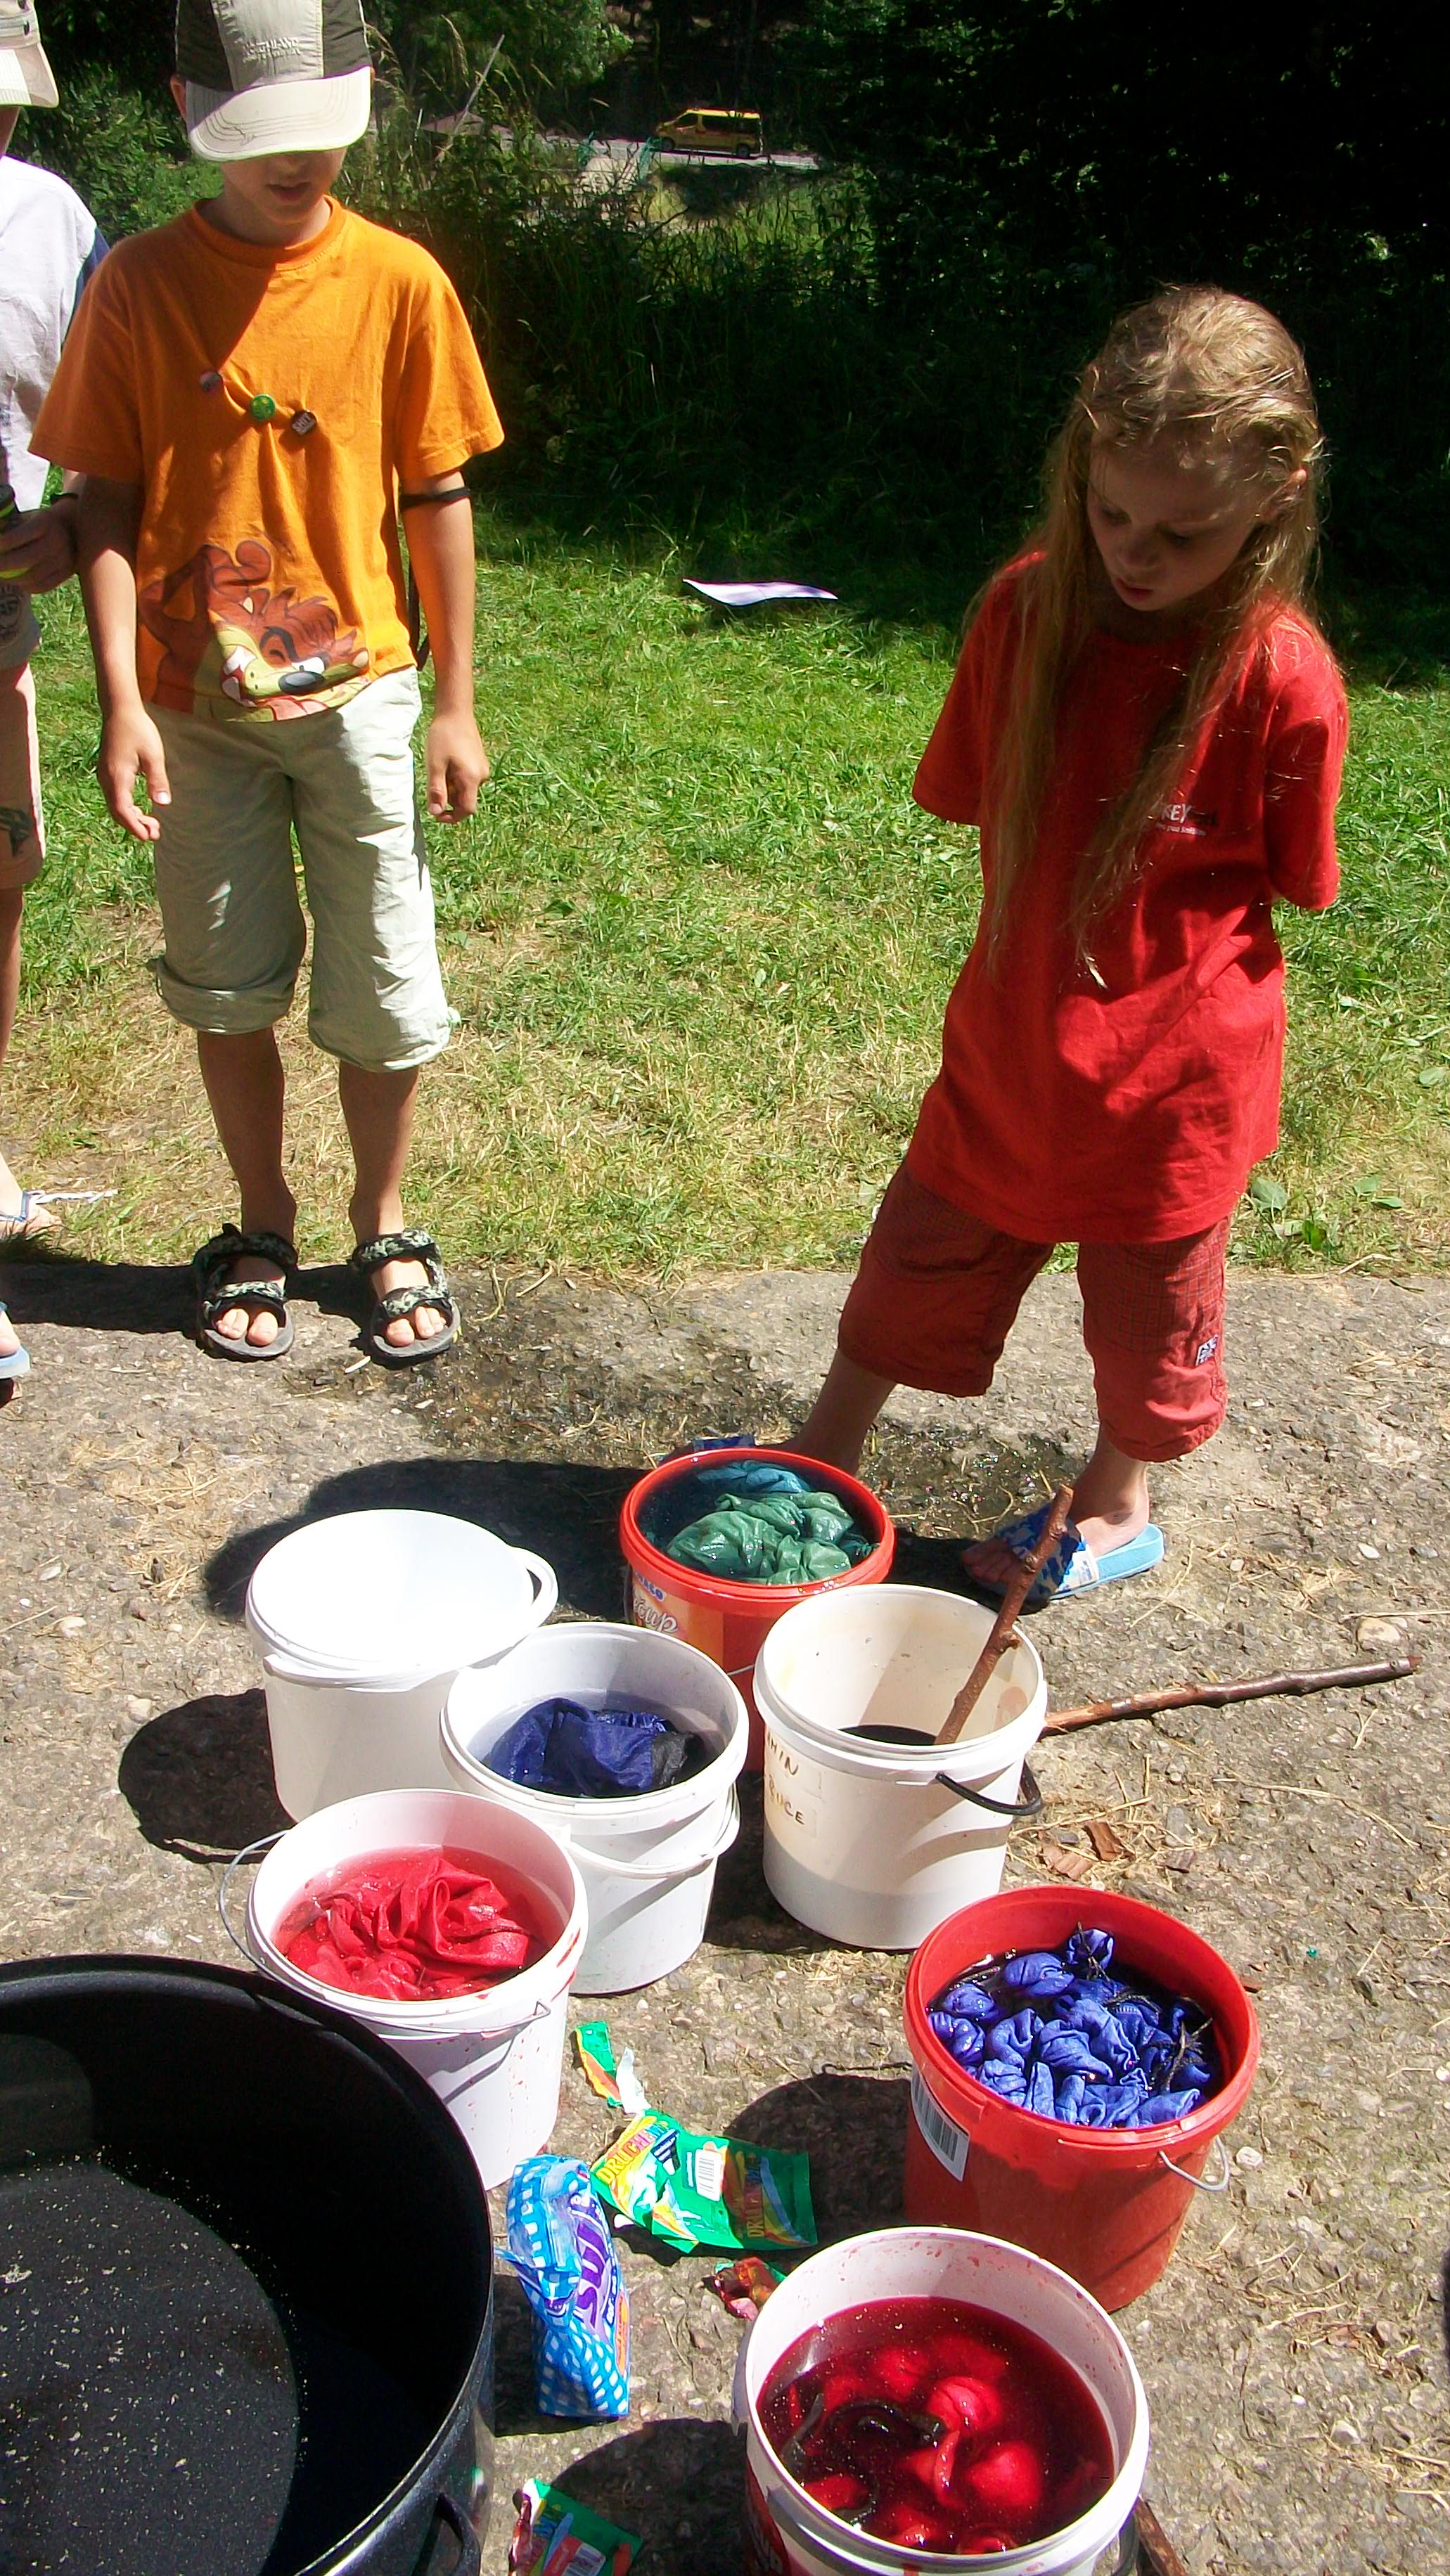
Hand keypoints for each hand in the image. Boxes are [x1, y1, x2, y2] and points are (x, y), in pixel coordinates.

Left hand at [0, 499, 77, 593]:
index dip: (3, 543)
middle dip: (4, 565)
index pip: (19, 535)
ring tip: (2, 577)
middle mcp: (57, 540)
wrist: (71, 529)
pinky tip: (17, 583)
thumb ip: (11, 528)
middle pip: (26, 558)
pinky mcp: (67, 573)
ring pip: (34, 576)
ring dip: (13, 579)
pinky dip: (27, 587)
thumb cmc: (39, 524)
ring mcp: (64, 558)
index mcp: (45, 521)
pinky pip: (43, 586)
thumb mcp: (28, 518)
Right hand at [98, 704, 171, 842]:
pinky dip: (127, 807)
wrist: (120, 710)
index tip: (148, 837)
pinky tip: (140, 808)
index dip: (135, 826)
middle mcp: (107, 779)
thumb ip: (157, 780)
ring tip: (151, 823)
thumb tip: (163, 803)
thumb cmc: (138, 729)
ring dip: (131, 817)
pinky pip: (114, 797)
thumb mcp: (153, 755)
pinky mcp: (107, 772)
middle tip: (155, 833)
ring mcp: (105, 775)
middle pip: (117, 812)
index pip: (123, 810)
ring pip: (115, 805)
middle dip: (135, 825)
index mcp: (117, 777)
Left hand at [425, 707, 488, 821]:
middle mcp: (481, 776)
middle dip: (448, 797)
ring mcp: (482, 768)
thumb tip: (435, 812)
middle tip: (434, 779)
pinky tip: (447, 761)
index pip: (466, 810)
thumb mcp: (435, 765)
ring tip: (440, 766)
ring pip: (465, 788)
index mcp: (471, 779)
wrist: (456, 711)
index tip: (436, 813)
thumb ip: (436, 790)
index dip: (452, 817)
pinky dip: (456, 777)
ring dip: (451, 786)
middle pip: (465, 799)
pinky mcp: (480, 761)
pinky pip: (468, 778)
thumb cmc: (443, 736)